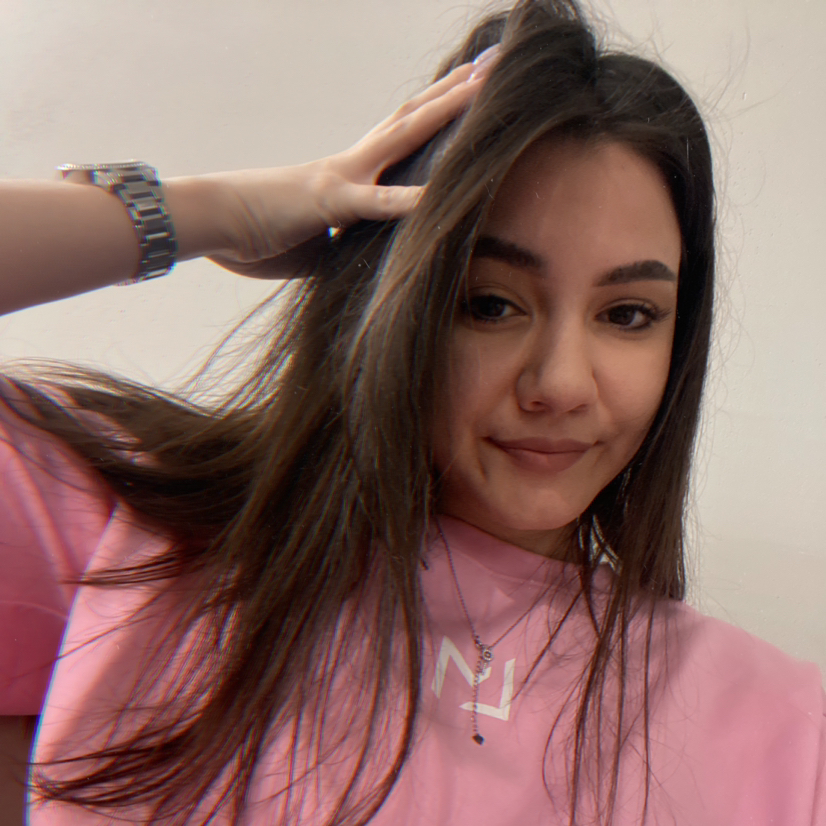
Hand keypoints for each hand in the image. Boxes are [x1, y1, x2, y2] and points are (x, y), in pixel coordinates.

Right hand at [205, 48, 498, 277]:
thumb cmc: (259, 233)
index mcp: (351, 174)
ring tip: (484, 82)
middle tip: (494, 62)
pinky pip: (377, 202)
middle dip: (456, 91)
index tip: (470, 89)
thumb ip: (350, 244)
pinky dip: (411, 200)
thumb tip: (373, 262)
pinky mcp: (328, 202)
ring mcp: (343, 177)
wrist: (210, 221)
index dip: (437, 111)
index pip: (402, 135)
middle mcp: (353, 164)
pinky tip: (447, 189)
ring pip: (403, 134)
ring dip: (444, 108)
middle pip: (413, 117)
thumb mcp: (318, 243)